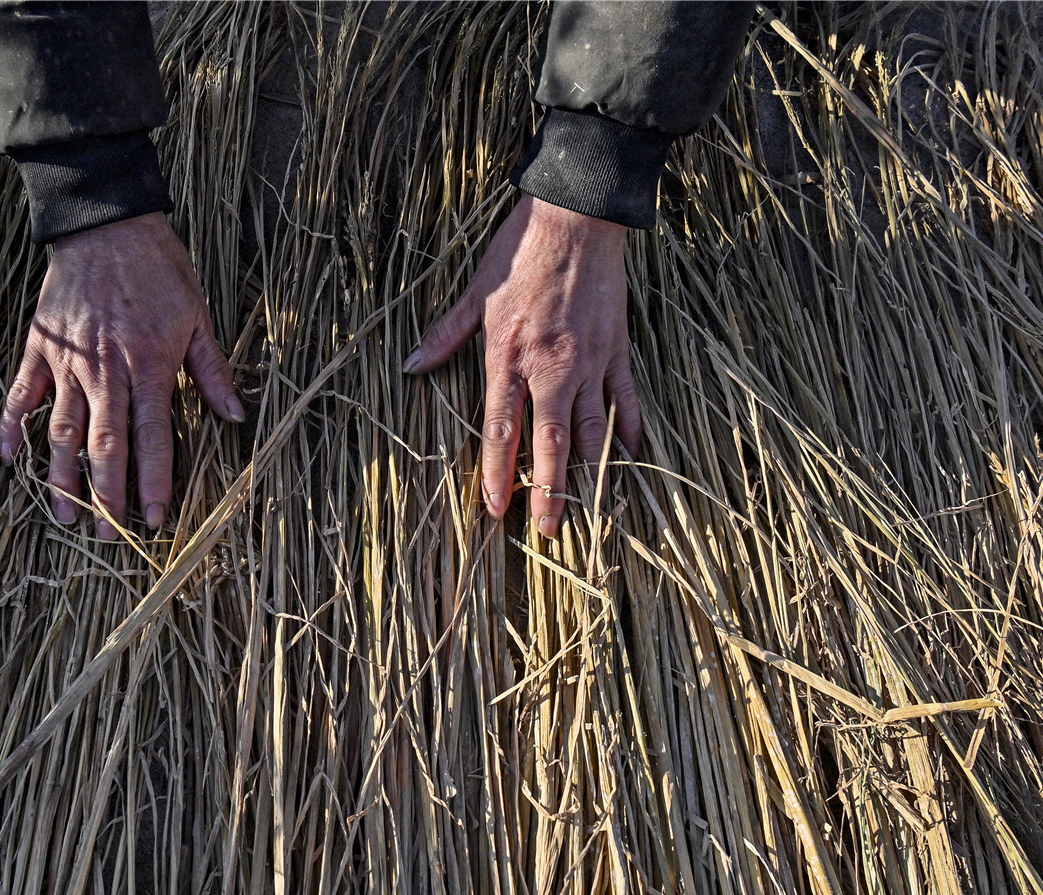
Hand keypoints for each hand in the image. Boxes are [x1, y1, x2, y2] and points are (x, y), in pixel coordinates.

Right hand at [0, 212, 244, 537]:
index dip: (154, 482)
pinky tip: (10, 462)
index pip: (151, 439)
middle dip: (107, 496)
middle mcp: (106, 373)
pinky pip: (21, 395)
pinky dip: (12, 429)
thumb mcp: (198, 316)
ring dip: (62, 478)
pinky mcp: (39, 349)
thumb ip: (213, 371)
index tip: (156, 519)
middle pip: (104, 447)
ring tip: (66, 515)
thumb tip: (235, 415)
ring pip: (61, 432)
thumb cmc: (158, 269)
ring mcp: (68, 364)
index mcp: (149, 368)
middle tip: (108, 535)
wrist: (105, 224)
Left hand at [404, 194, 640, 537]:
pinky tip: (629, 456)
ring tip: (591, 511)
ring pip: (592, 429)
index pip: (500, 428)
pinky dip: (628, 427)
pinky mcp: (617, 348)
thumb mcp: (475, 292)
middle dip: (548, 489)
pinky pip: (625, 397)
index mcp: (508, 356)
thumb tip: (412, 366)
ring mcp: (589, 361)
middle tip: (548, 531)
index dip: (498, 472)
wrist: (578, 216)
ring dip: (590, 473)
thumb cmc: (520, 251)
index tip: (496, 508)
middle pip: (549, 441)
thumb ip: (445, 336)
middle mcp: (551, 367)